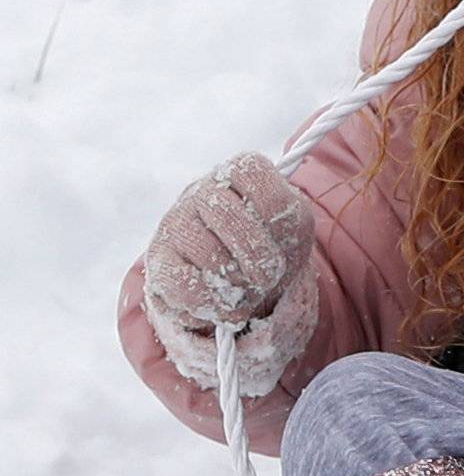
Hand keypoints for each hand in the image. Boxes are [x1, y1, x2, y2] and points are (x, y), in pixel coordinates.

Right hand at [143, 153, 315, 332]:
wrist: (238, 278)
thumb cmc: (268, 245)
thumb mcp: (293, 231)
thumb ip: (290, 224)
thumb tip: (278, 231)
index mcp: (240, 172)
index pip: (258, 180)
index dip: (276, 220)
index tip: (284, 245)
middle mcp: (203, 189)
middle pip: (230, 218)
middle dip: (257, 260)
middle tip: (266, 279)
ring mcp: (176, 221)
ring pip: (208, 253)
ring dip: (235, 283)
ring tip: (244, 292)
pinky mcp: (158, 258)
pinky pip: (182, 284)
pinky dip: (210, 302)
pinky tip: (221, 303)